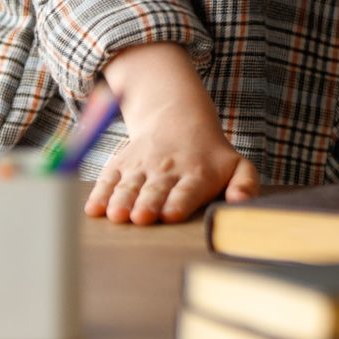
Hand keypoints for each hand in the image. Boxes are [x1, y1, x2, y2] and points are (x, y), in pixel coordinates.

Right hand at [85, 44, 258, 224]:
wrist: (179, 121)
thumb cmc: (211, 156)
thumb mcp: (237, 166)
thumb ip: (245, 185)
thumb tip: (240, 203)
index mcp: (197, 174)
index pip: (187, 190)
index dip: (178, 202)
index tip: (171, 214)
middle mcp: (167, 171)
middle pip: (155, 190)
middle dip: (148, 204)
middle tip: (141, 217)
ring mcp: (141, 167)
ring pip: (129, 186)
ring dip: (122, 201)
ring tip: (117, 215)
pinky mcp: (120, 165)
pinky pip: (107, 179)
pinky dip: (99, 193)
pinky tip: (93, 209)